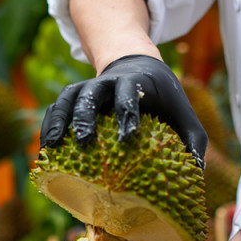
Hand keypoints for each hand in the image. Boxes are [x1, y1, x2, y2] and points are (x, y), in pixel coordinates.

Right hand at [40, 54, 207, 167]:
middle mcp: (108, 80)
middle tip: (86, 142)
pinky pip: (56, 107)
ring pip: (68, 97)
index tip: (127, 136)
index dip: (128, 111)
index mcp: (137, 81)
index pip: (130, 92)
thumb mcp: (183, 114)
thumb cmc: (164, 98)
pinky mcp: (74, 96)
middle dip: (87, 115)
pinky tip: (44, 150)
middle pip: (92, 91)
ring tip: (53, 146)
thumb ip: (193, 141)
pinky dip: (48, 125)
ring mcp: (88, 87)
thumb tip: (196, 175)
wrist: (138, 65)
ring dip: (59, 119)